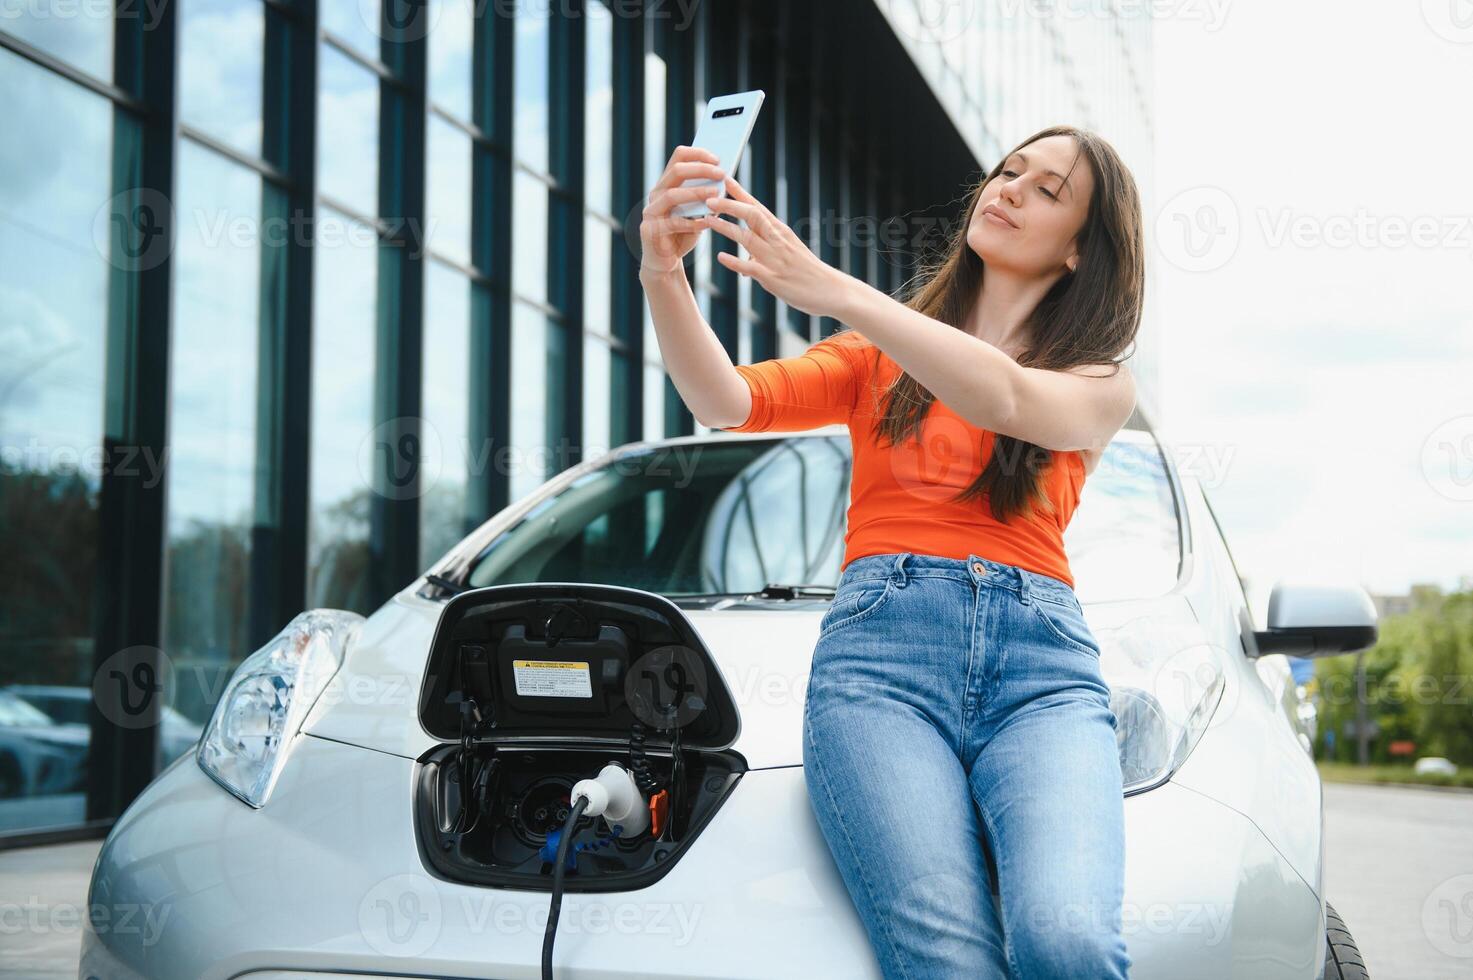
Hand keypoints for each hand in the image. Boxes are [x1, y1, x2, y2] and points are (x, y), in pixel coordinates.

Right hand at [638, 145, 725, 276]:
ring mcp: (650, 212)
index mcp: (666, 185)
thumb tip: (725, 181)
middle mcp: (655, 195)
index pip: (678, 158)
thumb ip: (705, 197)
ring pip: (672, 195)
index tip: (718, 158)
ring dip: (696, 193)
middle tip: (721, 173)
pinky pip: (672, 223)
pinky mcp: (649, 231)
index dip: (698, 154)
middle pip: (676, 172)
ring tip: (717, 194)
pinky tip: (707, 223)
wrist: (665, 263)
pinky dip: (691, 222)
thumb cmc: (683, 234)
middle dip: (700, 170)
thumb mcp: (696, 213)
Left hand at [699, 176, 852, 317]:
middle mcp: (778, 241)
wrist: (831, 290)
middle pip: (751, 216)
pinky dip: (735, 262)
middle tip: (709, 198)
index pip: (758, 207)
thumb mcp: (788, 254)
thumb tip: (746, 259)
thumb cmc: (808, 272)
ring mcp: (775, 259)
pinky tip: (720, 256)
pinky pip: (751, 268)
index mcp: (781, 231)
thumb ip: (765, 251)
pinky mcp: (773, 279)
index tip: (724, 179)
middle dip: (729, 205)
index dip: (740, 193)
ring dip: (726, 228)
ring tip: (707, 220)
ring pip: (747, 238)